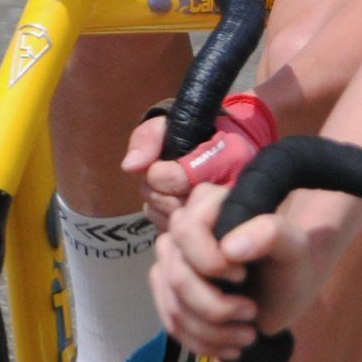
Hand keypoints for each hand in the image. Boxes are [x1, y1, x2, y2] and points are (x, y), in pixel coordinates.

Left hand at [125, 93, 277, 227]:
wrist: (231, 153)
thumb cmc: (199, 137)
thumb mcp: (173, 124)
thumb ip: (149, 137)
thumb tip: (130, 166)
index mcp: (228, 158)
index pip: (175, 179)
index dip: (158, 173)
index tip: (162, 164)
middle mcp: (231, 191)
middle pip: (170, 204)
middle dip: (157, 190)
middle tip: (164, 178)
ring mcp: (226, 219)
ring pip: (168, 222)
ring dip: (159, 206)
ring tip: (171, 191)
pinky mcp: (213, 237)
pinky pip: (172, 236)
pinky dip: (164, 222)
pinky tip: (175, 208)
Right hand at [150, 180, 324, 361]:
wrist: (284, 294)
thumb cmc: (290, 266)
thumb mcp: (294, 248)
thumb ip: (271, 234)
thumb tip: (230, 248)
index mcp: (208, 204)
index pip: (186, 232)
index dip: (210, 263)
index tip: (243, 276)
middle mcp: (181, 230)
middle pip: (177, 278)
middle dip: (216, 308)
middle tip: (252, 314)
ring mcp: (170, 263)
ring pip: (174, 307)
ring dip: (213, 332)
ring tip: (247, 336)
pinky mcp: (168, 292)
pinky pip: (171, 325)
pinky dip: (203, 343)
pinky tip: (231, 346)